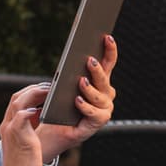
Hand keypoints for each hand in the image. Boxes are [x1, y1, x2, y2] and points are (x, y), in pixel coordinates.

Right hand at [0, 83, 49, 165]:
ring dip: (35, 93)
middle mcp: (7, 126)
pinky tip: (40, 110)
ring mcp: (12, 131)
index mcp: (9, 126)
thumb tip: (40, 115)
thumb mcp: (25, 143)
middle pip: (17, 97)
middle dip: (34, 88)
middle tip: (50, 87)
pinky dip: (30, 110)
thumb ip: (29, 129)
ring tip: (49, 92)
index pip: (16, 101)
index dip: (30, 92)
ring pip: (19, 102)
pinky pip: (21, 117)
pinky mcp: (20, 138)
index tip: (44, 90)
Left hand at [38, 34, 117, 160]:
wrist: (54, 128)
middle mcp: (106, 94)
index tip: (106, 36)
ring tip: (80, 81)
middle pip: (104, 79)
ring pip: (100, 96)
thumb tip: (77, 56)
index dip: (110, 49)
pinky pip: (94, 114)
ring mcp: (104, 108)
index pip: (109, 62)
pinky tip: (77, 100)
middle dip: (97, 69)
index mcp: (100, 81)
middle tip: (89, 60)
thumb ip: (72, 71)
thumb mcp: (64, 83)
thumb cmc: (59, 103)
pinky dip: (85, 107)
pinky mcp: (98, 122)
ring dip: (90, 89)